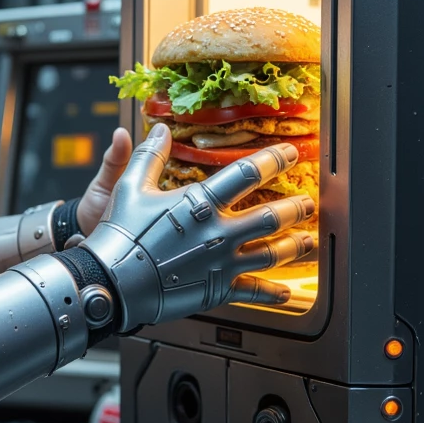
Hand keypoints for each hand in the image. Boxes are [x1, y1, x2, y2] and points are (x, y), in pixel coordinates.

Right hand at [79, 122, 315, 330]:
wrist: (112, 280)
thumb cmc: (121, 232)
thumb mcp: (130, 186)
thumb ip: (150, 156)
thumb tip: (161, 129)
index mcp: (200, 202)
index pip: (246, 174)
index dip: (273, 160)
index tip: (291, 153)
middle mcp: (219, 231)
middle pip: (271, 216)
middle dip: (297, 207)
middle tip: (311, 202)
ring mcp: (222, 262)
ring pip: (272, 253)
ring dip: (296, 246)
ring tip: (310, 240)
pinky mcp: (218, 289)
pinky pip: (253, 292)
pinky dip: (273, 293)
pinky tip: (288, 292)